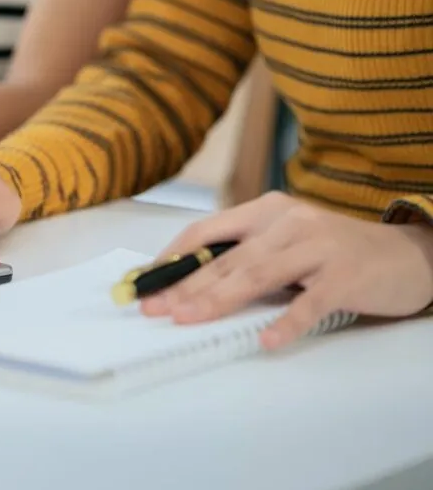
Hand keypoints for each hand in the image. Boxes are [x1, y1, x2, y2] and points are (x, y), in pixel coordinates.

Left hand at [141, 192, 432, 349]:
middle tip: (154, 307)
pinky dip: (287, 322)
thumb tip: (187, 284)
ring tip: (188, 319)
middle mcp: (287, 221)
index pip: (206, 232)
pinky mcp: (344, 275)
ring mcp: (317, 246)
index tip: (145, 282)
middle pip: (226, 257)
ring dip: (218, 299)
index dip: (173, 257)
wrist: (405, 254)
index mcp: (266, 210)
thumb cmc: (333, 252)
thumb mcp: (285, 241)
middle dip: (184, 285)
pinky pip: (310, 303)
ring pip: (257, 274)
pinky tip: (267, 340)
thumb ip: (245, 254)